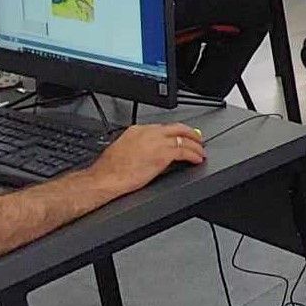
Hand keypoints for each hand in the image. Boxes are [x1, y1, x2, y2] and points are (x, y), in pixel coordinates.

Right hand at [84, 123, 204, 196]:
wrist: (105, 178)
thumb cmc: (109, 169)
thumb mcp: (124, 149)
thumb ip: (139, 146)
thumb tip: (151, 152)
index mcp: (137, 130)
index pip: (162, 127)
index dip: (174, 132)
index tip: (179, 136)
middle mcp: (149, 132)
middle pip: (177, 127)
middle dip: (190, 133)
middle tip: (197, 139)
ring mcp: (158, 142)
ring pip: (184, 139)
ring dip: (195, 146)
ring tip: (200, 151)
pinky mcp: (164, 154)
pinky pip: (185, 152)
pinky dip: (194, 155)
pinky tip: (197, 160)